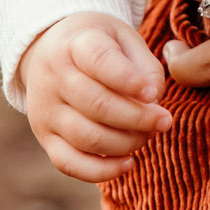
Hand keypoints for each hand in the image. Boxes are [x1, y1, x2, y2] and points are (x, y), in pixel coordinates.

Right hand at [19, 11, 171, 181]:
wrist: (51, 50)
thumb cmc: (99, 45)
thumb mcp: (124, 39)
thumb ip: (145, 66)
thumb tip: (154, 103)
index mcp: (75, 43)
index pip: (99, 60)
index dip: (129, 80)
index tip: (154, 93)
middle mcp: (53, 76)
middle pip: (96, 104)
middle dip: (138, 118)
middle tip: (164, 120)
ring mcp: (45, 110)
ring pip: (86, 137)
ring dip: (126, 143)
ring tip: (148, 135)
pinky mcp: (45, 137)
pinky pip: (69, 164)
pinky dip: (101, 171)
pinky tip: (128, 162)